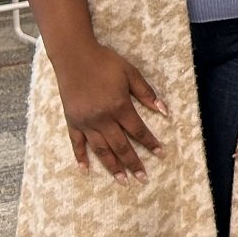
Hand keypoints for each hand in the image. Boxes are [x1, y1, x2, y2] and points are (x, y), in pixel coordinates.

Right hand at [51, 40, 164, 181]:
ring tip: (122, 181)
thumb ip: (146, 93)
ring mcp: (86, 122)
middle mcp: (103, 118)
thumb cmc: (105, 62)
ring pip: (101, 149)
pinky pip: (76, 143)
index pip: (138, 130)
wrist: (74, 55)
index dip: (150, 143)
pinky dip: (81, 157)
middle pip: (121, 145)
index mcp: (119, 106)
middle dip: (133, 163)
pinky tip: (86, 170)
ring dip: (112, 166)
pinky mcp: (72, 121)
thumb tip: (164, 111)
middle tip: (143, 179)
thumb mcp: (131, 73)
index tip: (160, 154)